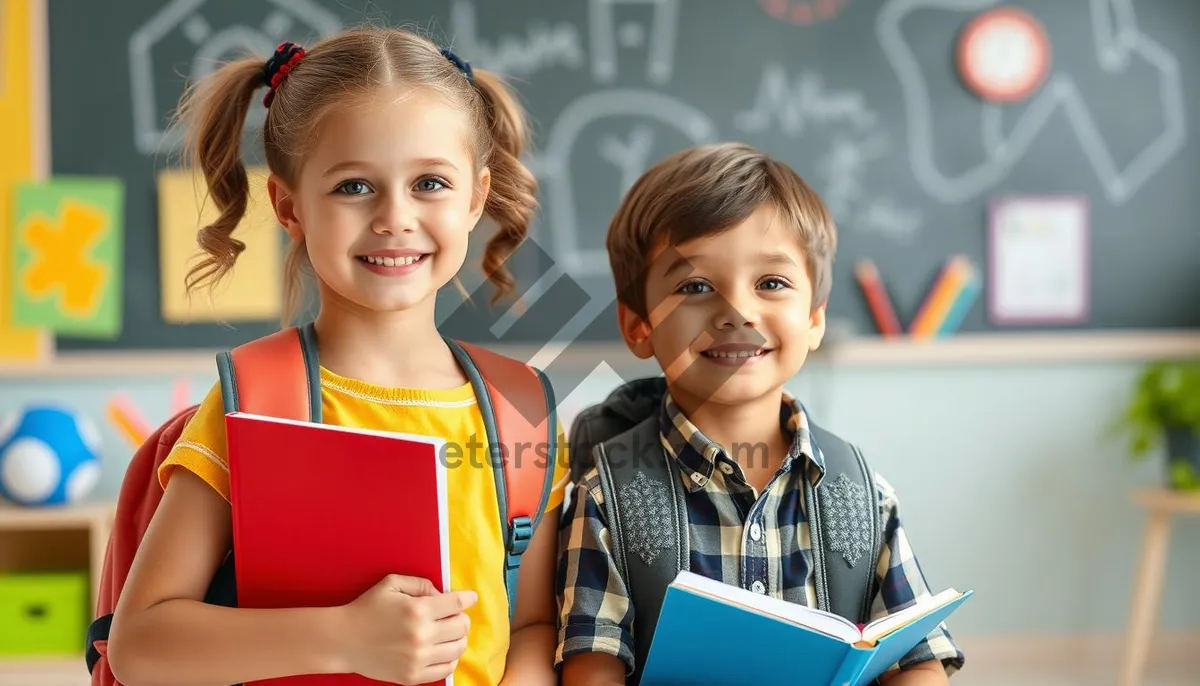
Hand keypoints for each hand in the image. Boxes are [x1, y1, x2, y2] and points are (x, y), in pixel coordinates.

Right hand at [338, 574, 476, 684]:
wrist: (343, 641)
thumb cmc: (367, 608)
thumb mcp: (392, 584)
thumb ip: (421, 584)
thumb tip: (443, 594)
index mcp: (418, 610)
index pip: (457, 604)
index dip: (467, 598)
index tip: (471, 598)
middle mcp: (421, 636)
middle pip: (462, 626)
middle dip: (461, 617)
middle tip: (454, 615)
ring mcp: (418, 659)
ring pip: (458, 648)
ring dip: (458, 638)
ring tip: (449, 633)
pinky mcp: (412, 676)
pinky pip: (446, 669)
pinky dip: (450, 658)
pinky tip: (442, 650)